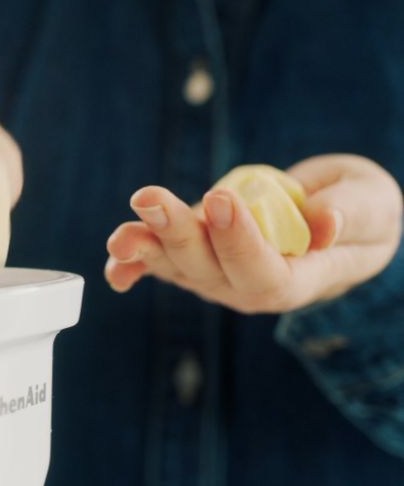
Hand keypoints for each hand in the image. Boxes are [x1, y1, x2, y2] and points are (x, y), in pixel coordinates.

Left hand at [105, 154, 402, 312]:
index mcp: (297, 280)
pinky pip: (160, 263)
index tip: (221, 198)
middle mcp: (248, 286)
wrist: (327, 217)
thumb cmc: (357, 210)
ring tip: (120, 234)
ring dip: (145, 247)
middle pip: (207, 269)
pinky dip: (134, 263)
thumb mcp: (371, 206)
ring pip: (177, 266)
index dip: (239, 241)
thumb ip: (352, 214)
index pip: (263, 272)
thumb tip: (325, 223)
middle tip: (150, 198)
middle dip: (176, 234)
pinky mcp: (195, 257)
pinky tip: (114, 260)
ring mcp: (216, 275)